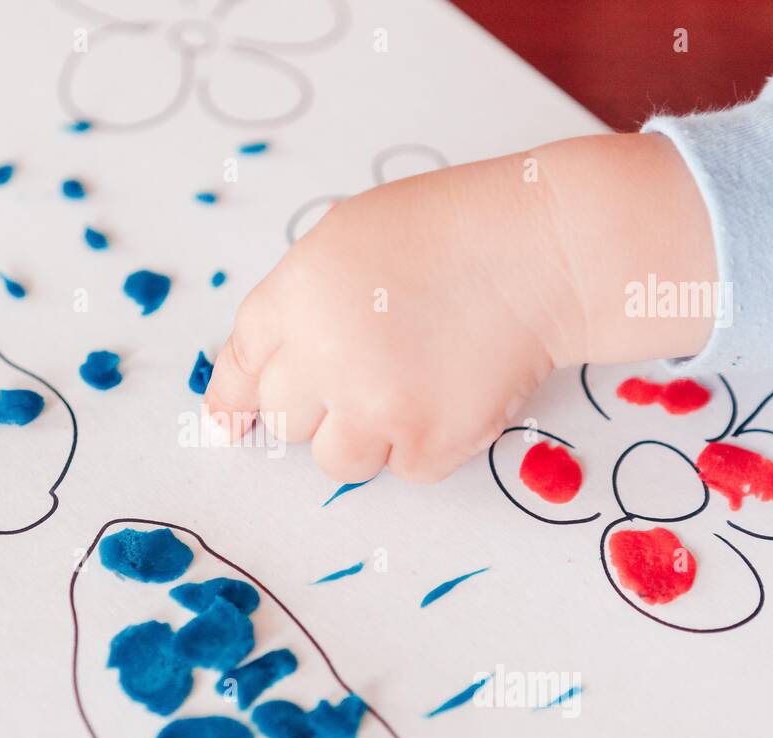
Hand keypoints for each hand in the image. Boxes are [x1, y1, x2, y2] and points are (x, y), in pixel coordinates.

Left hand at [204, 133, 716, 483]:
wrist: (544, 252)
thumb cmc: (451, 232)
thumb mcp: (347, 238)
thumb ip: (299, 303)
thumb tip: (263, 376)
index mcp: (297, 295)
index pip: (241, 363)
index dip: (232, 398)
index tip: (228, 425)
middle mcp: (325, 356)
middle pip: (284, 420)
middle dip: (316, 404)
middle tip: (365, 373)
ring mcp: (375, 405)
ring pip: (335, 459)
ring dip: (363, 434)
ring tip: (410, 386)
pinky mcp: (427, 443)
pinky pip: (401, 469)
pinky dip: (423, 444)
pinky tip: (452, 392)